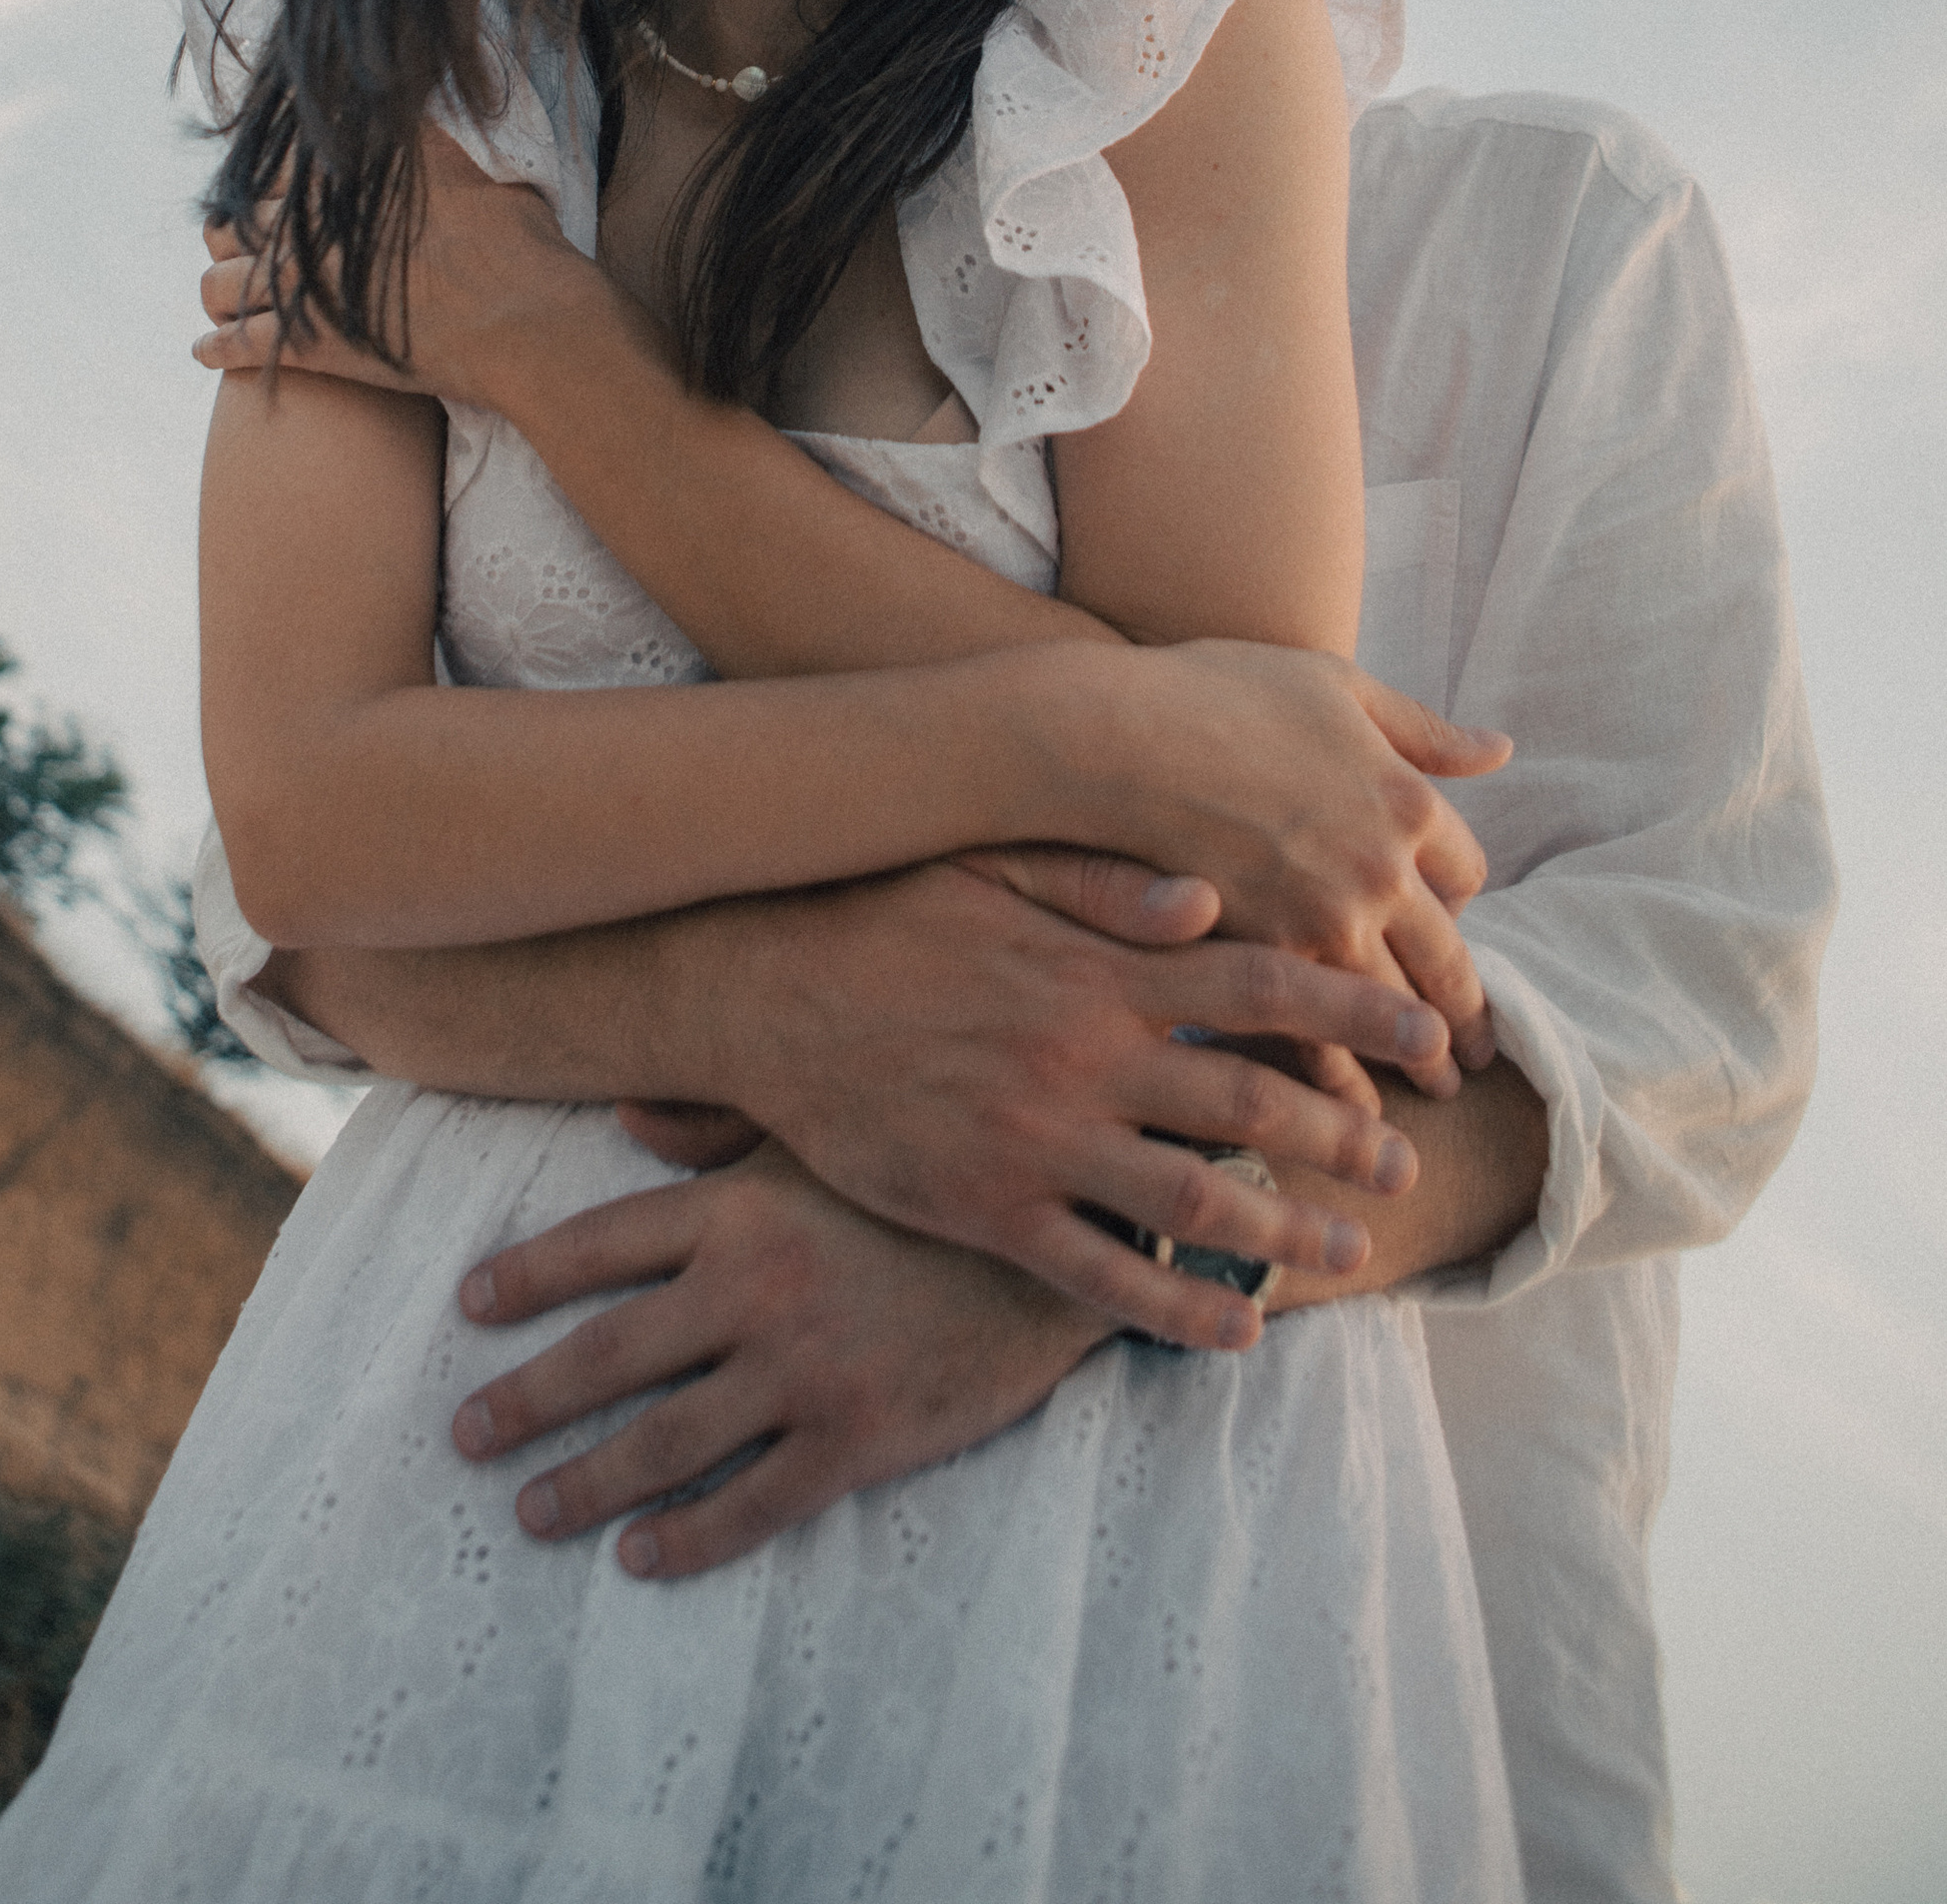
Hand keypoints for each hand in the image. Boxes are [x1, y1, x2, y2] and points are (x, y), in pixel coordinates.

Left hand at [194, 126, 581, 397]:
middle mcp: (315, 223)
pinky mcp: (312, 345)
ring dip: (216, 291)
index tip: (263, 190)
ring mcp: (307, 285)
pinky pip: (238, 346)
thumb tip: (422, 96)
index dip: (265, 179)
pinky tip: (204, 351)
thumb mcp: (477, 166)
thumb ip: (431, 139)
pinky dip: (215, 349)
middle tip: (234, 245)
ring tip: (219, 299)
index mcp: (348, 176)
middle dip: (231, 232)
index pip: (274, 166)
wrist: (531, 324)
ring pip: (220, 282)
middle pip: (237, 220)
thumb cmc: (520, 245)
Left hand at [452, 1141, 1106, 1580]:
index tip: (468, 1305)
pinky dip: (690, 1536)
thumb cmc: (934, 1177)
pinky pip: (753, 1502)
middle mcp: (753, 1289)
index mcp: (737, 1207)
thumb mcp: (826, 1131)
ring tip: (531, 1511)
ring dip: (586, 1481)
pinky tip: (641, 1558)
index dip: (527, 1276)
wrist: (1062, 1242)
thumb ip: (719, 1124)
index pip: (599, 1245)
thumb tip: (623, 1111)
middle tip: (464, 1434)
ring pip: (665, 1440)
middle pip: (608, 1354)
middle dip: (526, 1398)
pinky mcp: (857, 1438)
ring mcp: (802, 1369)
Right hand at [709, 854, 1428, 1313]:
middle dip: (1344, 1136)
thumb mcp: (994, 865)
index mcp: (1098, 972)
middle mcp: (1085, 1059)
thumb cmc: (887, 917)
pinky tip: (1238, 1326)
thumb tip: (1215, 897)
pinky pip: (1103, 1277)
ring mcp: (1039, 1142)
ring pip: (1195, 1203)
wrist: (766, 995)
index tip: (1425, 1032)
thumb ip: (1106, 882)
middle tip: (1404, 1162)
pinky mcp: (990, 1211)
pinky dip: (1180, 1309)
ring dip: (1288, 1232)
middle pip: (1250, 1105)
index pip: (1259, 986)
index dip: (1353, 1011)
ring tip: (1351, 1253)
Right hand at [1072, 644, 1508, 1086]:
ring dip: (1417, 1055)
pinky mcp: (1263, 959)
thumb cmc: (1217, 693)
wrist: (1114, 735)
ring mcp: (1324, 922)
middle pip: (1447, 960)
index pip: (1466, 872)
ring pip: (1395, 1012)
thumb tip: (1500, 749)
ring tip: (1432, 1089)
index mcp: (1405, 800)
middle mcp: (1382, 870)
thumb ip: (1421, 727)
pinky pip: (1322, 1035)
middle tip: (1473, 1051)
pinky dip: (1345, 1076)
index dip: (1458, 900)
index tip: (1447, 923)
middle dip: (1465, 1011)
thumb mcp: (1334, 683)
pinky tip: (1354, 1101)